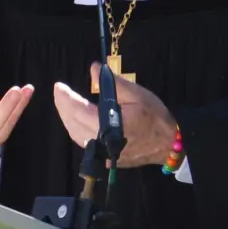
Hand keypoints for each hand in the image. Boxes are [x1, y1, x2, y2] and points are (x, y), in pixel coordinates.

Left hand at [51, 64, 178, 167]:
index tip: (58, 87)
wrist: (169, 144)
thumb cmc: (155, 117)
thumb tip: (94, 69)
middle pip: (73, 125)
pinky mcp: (107, 159)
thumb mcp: (137, 94)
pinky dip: (77, 129)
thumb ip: (112, 83)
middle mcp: (103, 142)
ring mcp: (104, 154)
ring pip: (77, 136)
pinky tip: (77, 119)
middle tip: (60, 92)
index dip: (66, 99)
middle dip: (63, 108)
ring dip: (68, 119)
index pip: (79, 112)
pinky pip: (85, 143)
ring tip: (65, 103)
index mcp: (110, 125)